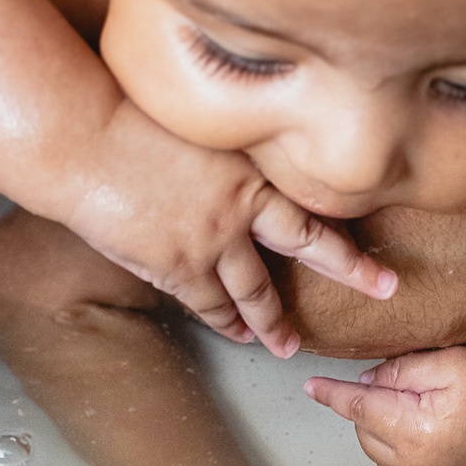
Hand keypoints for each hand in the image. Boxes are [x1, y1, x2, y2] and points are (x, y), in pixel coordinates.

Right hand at [62, 99, 397, 357]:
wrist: (82, 140)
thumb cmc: (125, 121)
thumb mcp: (192, 130)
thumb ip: (223, 159)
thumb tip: (234, 171)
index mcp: (248, 172)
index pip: (312, 210)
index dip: (350, 242)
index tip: (383, 265)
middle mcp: (240, 211)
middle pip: (306, 248)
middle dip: (348, 272)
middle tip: (382, 290)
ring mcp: (211, 242)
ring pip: (254, 292)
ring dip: (271, 320)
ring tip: (284, 343)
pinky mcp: (176, 266)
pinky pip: (209, 305)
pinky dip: (224, 321)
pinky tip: (237, 335)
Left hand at [304, 347, 465, 465]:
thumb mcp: (450, 365)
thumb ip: (401, 372)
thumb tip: (366, 382)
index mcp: (413, 432)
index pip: (358, 408)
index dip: (332, 394)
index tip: (309, 385)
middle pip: (365, 433)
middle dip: (371, 408)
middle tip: (405, 389)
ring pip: (379, 455)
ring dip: (384, 431)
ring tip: (419, 412)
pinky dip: (399, 452)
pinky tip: (424, 436)